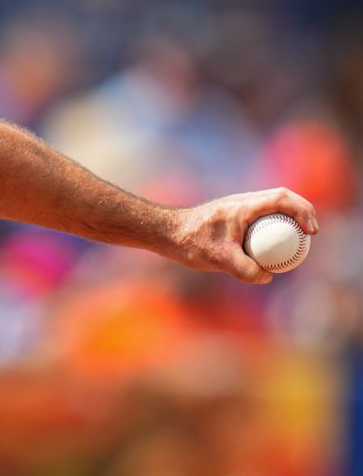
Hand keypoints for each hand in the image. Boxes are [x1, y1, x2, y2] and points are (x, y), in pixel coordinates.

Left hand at [167, 187, 317, 284]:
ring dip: (289, 218)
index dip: (303, 211)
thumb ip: (245, 270)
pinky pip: (261, 216)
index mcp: (243, 206)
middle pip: (282, 198)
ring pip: (272, 206)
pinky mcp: (233, 215)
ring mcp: (237, 207)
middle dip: (302, 212)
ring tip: (297, 241)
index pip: (282, 198)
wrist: (166, 233)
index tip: (311, 231)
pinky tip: (273, 246)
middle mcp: (242, 201)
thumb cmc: (190, 242)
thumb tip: (267, 277)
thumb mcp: (219, 259)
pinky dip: (274, 225)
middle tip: (310, 235)